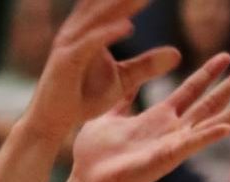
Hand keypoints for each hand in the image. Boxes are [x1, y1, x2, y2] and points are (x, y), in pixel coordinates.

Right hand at [26, 0, 177, 144]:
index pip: (117, 4)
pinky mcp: (66, 61)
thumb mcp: (122, 81)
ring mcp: (71, 44)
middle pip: (107, 4)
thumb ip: (146, 65)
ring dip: (122, 5)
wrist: (51, 122)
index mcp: (91, 30)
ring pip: (99, 18)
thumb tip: (178, 54)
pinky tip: (128, 27)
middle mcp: (79, 30)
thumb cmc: (82, 99)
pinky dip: (108, 34)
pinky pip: (90, 43)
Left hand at [70, 53, 229, 181]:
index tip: (226, 56)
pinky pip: (191, 146)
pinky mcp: (166, 159)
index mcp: (158, 119)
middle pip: (208, 103)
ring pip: (209, 124)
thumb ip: (122, 100)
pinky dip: (209, 136)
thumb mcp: (108, 117)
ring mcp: (171, 146)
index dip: (207, 73)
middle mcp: (170, 131)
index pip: (190, 91)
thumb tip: (127, 82)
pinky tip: (227, 128)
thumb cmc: (93, 156)